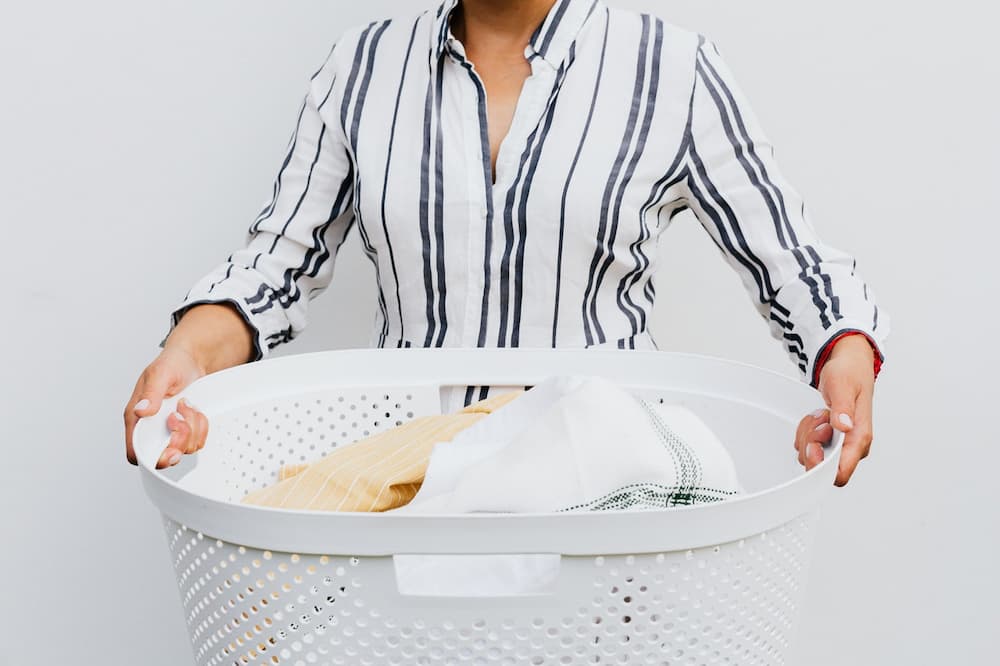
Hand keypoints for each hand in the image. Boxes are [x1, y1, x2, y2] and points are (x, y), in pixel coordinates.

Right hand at [124, 346, 208, 468]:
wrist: (192, 360)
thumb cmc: (171, 364)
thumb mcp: (160, 374)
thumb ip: (150, 394)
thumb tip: (140, 412)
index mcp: (137, 419)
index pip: (136, 452)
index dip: (151, 457)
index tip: (169, 446)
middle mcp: (153, 428)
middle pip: (164, 456)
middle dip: (179, 439)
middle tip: (180, 416)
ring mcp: (171, 430)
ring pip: (185, 448)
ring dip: (192, 427)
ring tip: (187, 405)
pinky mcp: (187, 430)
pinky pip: (198, 440)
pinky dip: (202, 426)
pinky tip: (196, 410)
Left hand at [793, 334, 875, 485]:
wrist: (849, 366)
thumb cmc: (850, 374)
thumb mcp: (843, 385)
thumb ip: (842, 407)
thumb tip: (844, 426)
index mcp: (860, 437)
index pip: (841, 472)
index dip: (821, 465)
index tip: (813, 445)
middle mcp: (852, 446)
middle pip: (821, 467)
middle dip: (810, 444)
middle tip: (817, 419)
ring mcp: (840, 444)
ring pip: (812, 457)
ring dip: (807, 435)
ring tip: (819, 414)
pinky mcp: (830, 440)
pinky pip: (808, 447)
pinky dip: (805, 432)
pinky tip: (815, 417)